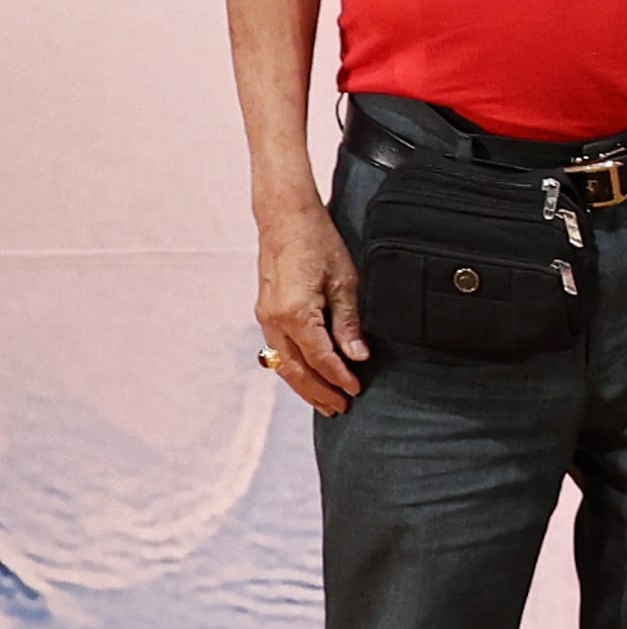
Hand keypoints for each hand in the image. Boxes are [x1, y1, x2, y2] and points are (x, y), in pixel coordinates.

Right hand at [254, 191, 365, 414]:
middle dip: (318, 392)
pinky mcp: (265, 312)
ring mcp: (265, 317)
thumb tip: (357, 356)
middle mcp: (274, 320)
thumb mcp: (345, 281)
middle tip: (340, 409)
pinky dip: (293, 368)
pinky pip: (278, 350)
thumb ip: (349, 322)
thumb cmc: (319, 244)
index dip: (339, 377)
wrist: (285, 219)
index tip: (356, 391)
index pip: (320, 357)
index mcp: (295, 313)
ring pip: (283, 364)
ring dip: (303, 386)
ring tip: (325, 403)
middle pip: (296, 369)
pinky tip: (307, 377)